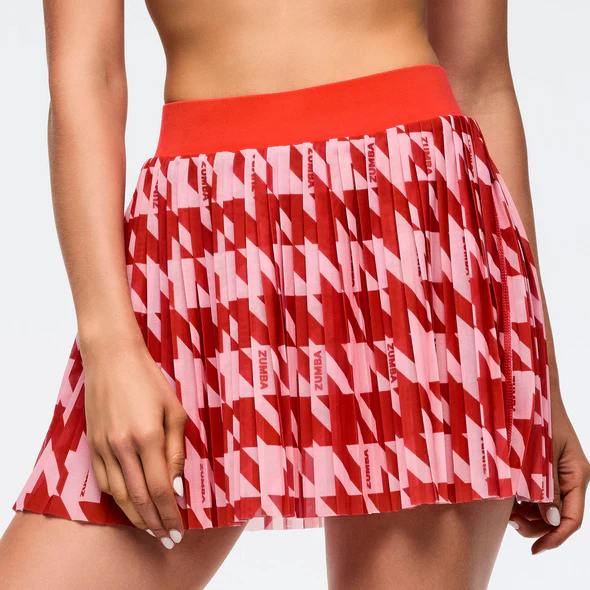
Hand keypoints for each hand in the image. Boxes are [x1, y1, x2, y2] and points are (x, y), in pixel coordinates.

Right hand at [81, 336, 187, 549]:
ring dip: (135, 516)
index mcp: (149, 436)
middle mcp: (124, 446)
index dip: (171, 513)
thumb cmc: (150, 380)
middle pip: (139, 498)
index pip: (161, 488)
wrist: (113, 359)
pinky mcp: (92, 444)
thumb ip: (176, 449)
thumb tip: (178, 485)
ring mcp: (104, 446)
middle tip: (168, 539)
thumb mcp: (174, 410)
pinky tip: (128, 506)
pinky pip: (103, 481)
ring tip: (150, 528)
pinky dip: (116, 499)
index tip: (180, 529)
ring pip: (118, 495)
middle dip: (155, 522)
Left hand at [508, 396, 589, 554]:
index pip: (571, 519)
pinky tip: (506, 498)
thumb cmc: (537, 415)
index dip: (555, 538)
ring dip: (526, 514)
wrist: (528, 390)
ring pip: (544, 508)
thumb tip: (550, 518)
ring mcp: (555, 473)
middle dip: (535, 527)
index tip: (535, 550)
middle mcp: (568, 478)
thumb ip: (545, 484)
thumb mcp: (541, 452)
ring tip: (505, 510)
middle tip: (509, 522)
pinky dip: (522, 500)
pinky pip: (535, 493)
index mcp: (575, 475)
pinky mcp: (540, 467)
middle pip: (556, 518)